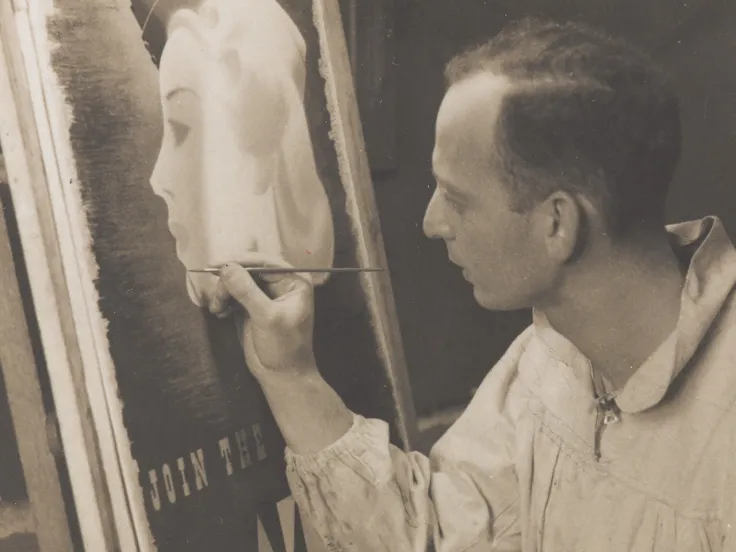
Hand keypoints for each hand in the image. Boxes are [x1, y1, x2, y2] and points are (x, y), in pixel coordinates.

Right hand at [208, 253, 316, 380]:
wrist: (281, 375)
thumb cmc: (284, 346)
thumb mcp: (266, 317)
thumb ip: (247, 291)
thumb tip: (227, 267)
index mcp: (294, 281)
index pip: (265, 262)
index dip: (240, 262)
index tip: (216, 265)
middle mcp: (281, 283)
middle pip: (248, 270)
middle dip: (229, 281)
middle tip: (217, 297)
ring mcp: (266, 294)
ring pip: (238, 281)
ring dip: (224, 292)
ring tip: (217, 309)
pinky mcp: (252, 306)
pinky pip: (234, 294)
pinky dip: (224, 300)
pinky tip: (219, 312)